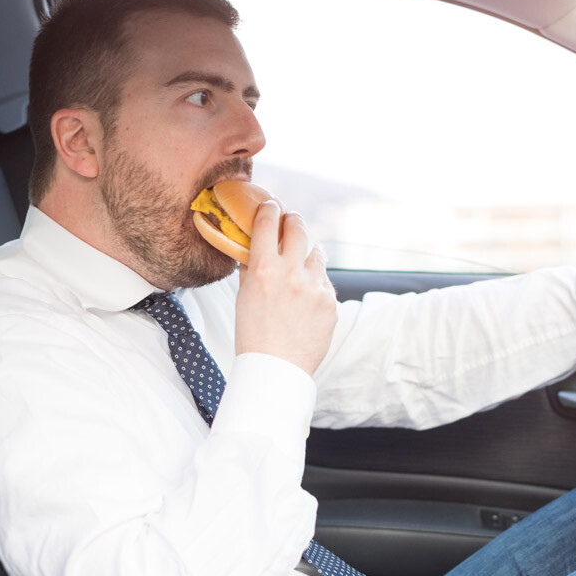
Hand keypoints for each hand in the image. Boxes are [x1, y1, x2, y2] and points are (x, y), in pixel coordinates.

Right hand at [235, 201, 336, 375]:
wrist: (277, 369)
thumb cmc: (254, 336)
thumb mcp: (244, 298)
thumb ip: (251, 269)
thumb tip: (252, 247)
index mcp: (263, 270)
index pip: (268, 223)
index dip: (270, 209)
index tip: (271, 206)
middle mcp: (292, 273)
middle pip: (298, 228)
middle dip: (294, 221)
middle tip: (291, 221)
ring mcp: (315, 287)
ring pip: (316, 253)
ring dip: (308, 255)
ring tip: (300, 269)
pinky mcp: (331, 301)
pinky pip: (324, 282)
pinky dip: (316, 285)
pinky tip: (306, 301)